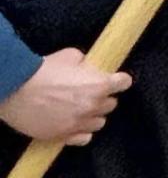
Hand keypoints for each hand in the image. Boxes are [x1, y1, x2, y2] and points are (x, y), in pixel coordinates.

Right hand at [0, 49, 131, 144]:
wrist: (16, 90)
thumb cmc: (43, 70)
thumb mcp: (71, 56)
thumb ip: (86, 63)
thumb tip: (88, 67)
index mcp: (99, 85)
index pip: (124, 83)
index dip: (119, 80)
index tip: (116, 80)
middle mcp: (92, 106)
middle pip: (111, 104)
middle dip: (103, 97)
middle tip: (91, 93)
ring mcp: (78, 123)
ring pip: (99, 122)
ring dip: (94, 115)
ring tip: (82, 109)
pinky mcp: (63, 135)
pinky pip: (84, 138)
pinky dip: (82, 131)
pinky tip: (76, 124)